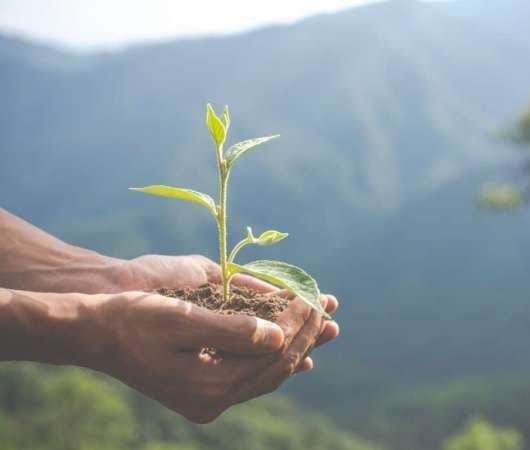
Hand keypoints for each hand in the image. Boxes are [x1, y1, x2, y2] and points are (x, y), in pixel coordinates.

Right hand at [96, 289, 335, 422]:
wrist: (98, 334)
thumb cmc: (135, 319)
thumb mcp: (181, 319)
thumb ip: (231, 331)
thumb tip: (277, 336)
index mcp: (209, 384)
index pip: (272, 354)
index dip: (298, 324)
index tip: (315, 297)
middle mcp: (214, 399)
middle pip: (276, 366)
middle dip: (305, 335)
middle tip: (329, 308)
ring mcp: (209, 399)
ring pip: (268, 374)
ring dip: (297, 346)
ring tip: (325, 327)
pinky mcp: (204, 390)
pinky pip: (252, 378)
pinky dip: (276, 361)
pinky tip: (297, 356)